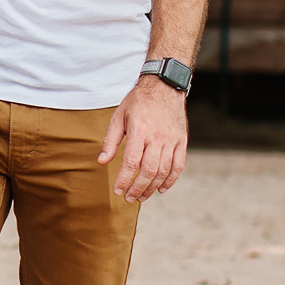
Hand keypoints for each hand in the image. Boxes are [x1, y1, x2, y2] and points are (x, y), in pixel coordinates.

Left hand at [98, 74, 188, 201]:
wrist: (164, 86)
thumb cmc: (138, 102)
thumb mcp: (118, 116)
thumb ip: (110, 141)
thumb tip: (102, 162)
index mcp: (139, 130)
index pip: (131, 162)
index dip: (124, 179)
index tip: (117, 190)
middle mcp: (157, 137)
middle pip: (148, 170)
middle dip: (137, 188)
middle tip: (128, 198)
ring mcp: (172, 140)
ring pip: (163, 171)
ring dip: (152, 187)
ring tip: (141, 196)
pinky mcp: (182, 141)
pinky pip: (178, 165)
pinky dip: (171, 180)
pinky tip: (161, 189)